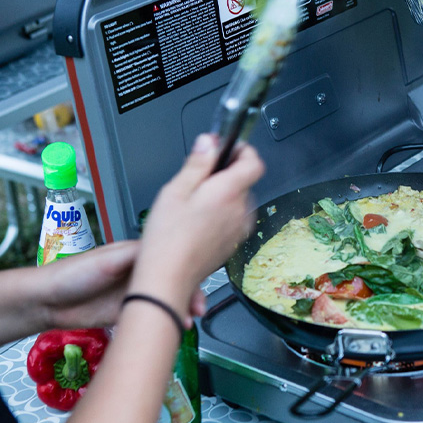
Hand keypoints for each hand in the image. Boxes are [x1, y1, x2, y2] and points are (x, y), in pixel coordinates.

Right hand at [129, 135, 264, 316]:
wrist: (168, 279)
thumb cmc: (167, 239)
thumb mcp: (175, 191)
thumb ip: (197, 164)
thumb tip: (209, 143)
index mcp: (228, 193)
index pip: (254, 162)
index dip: (244, 151)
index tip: (229, 148)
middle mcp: (240, 211)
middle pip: (245, 181)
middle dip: (226, 174)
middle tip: (199, 177)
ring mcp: (239, 230)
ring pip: (239, 201)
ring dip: (223, 195)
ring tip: (194, 202)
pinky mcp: (232, 244)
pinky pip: (233, 220)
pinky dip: (221, 214)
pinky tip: (197, 221)